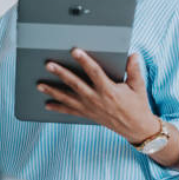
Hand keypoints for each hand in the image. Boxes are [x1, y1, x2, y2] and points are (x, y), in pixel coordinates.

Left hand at [37, 49, 158, 143]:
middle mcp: (96, 99)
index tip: (75, 51)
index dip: (84, 61)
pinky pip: (70, 111)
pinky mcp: (87, 114)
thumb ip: (134, 69)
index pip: (94, 72)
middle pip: (75, 84)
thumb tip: (133, 54)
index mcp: (109, 90)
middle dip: (61, 73)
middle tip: (48, 65)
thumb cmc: (137, 105)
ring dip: (53, 91)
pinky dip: (58, 108)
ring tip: (39, 85)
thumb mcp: (138, 86)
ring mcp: (90, 108)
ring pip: (68, 98)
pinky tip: (47, 104)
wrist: (136, 128)